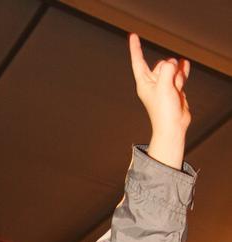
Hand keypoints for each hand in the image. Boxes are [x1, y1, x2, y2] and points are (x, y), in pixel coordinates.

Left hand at [129, 33, 190, 167]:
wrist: (173, 126)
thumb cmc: (163, 111)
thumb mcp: (163, 87)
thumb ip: (166, 71)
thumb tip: (172, 63)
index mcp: (144, 83)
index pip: (138, 62)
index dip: (136, 49)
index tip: (133, 36)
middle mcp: (152, 83)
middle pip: (161, 64)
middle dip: (169, 68)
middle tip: (171, 82)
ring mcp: (164, 86)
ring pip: (172, 70)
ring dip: (177, 74)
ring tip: (178, 86)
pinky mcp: (174, 89)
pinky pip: (179, 75)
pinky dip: (182, 71)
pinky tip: (185, 66)